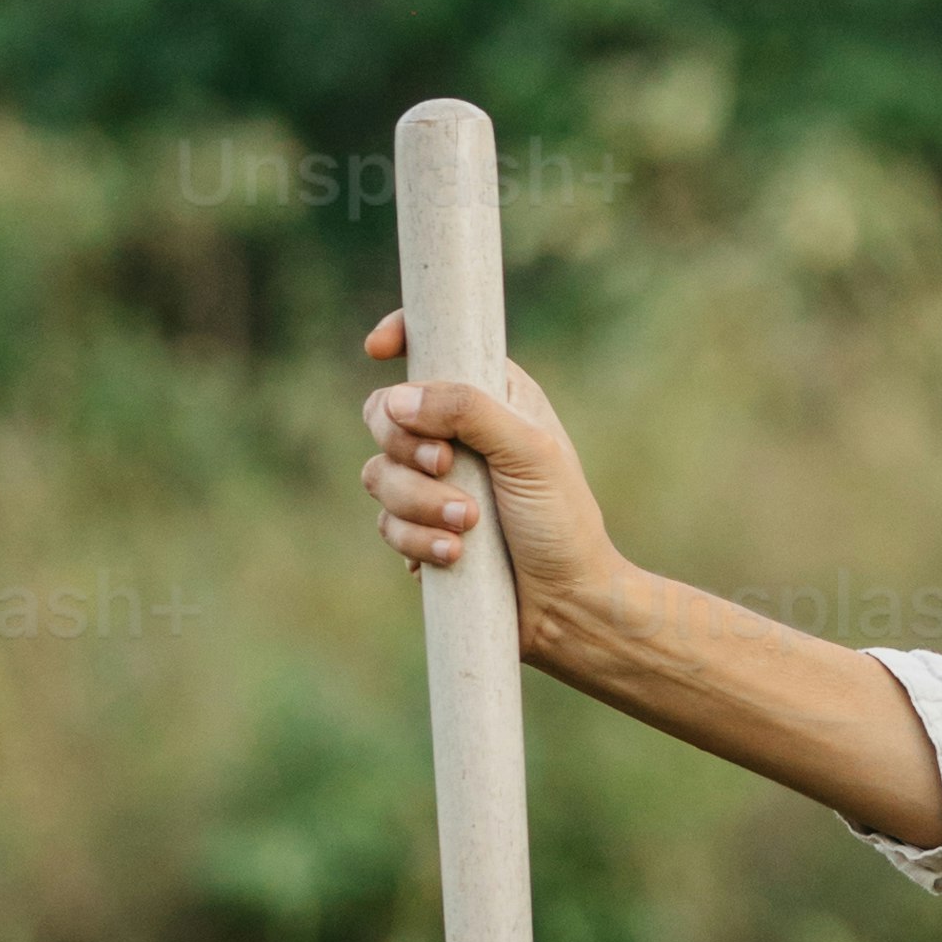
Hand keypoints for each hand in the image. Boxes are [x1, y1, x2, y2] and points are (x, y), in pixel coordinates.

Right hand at [363, 322, 620, 654]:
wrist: (565, 605)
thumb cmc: (561, 522)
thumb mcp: (529, 453)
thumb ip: (468, 412)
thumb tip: (397, 399)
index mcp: (493, 397)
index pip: (435, 348)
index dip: (401, 336)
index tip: (377, 349)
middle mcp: (458, 434)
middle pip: (384, 413)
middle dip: (405, 444)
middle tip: (446, 467)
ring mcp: (433, 483)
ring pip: (376, 473)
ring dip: (416, 502)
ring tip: (465, 527)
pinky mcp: (419, 529)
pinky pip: (385, 524)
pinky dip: (414, 540)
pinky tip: (454, 557)